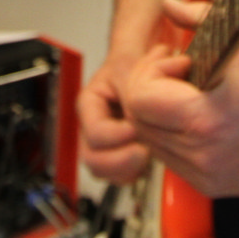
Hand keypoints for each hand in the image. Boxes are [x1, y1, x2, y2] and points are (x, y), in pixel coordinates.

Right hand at [79, 56, 150, 184]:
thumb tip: (138, 113)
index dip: (114, 135)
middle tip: (143, 151)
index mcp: (90, 104)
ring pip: (105, 171)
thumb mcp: (129, 68)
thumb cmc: (132, 62)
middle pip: (92, 158)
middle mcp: (94, 127)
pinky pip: (121, 175)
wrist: (144, 64)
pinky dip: (135, 173)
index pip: (93, 132)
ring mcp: (107, 143)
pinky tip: (148, 161)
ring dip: (127, 169)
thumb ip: (132, 90)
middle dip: (118, 161)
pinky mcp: (123, 152)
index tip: (134, 130)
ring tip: (147, 155)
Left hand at [121, 0, 238, 197]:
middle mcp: (200, 152)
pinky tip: (197, 119)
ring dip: (158, 115)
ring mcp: (202, 174)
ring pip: (150, 141)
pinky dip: (173, 136)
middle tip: (175, 73)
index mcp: (205, 119)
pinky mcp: (208, 186)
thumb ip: (201, 19)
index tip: (178, 62)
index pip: (139, 99)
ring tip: (186, 95)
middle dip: (149, 90)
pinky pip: (169, 159)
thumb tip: (169, 4)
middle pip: (138, 120)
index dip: (150, 74)